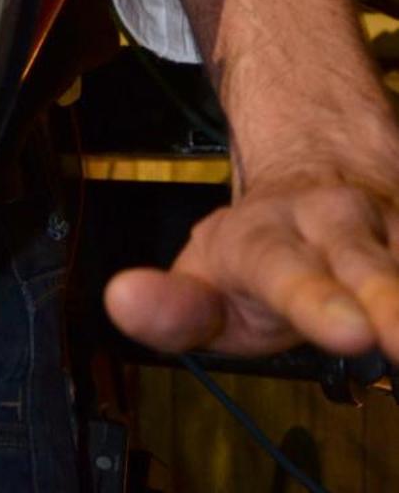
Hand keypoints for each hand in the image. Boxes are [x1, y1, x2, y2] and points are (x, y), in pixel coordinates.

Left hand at [105, 160, 398, 359]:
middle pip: (375, 266)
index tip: (351, 329)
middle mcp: (345, 226)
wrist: (322, 163)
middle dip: (397, 299)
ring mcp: (397, 224)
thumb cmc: (263, 244)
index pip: (292, 272)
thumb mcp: (208, 273)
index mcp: (276, 239)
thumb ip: (174, 305)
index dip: (320, 298)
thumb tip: (121, 300)